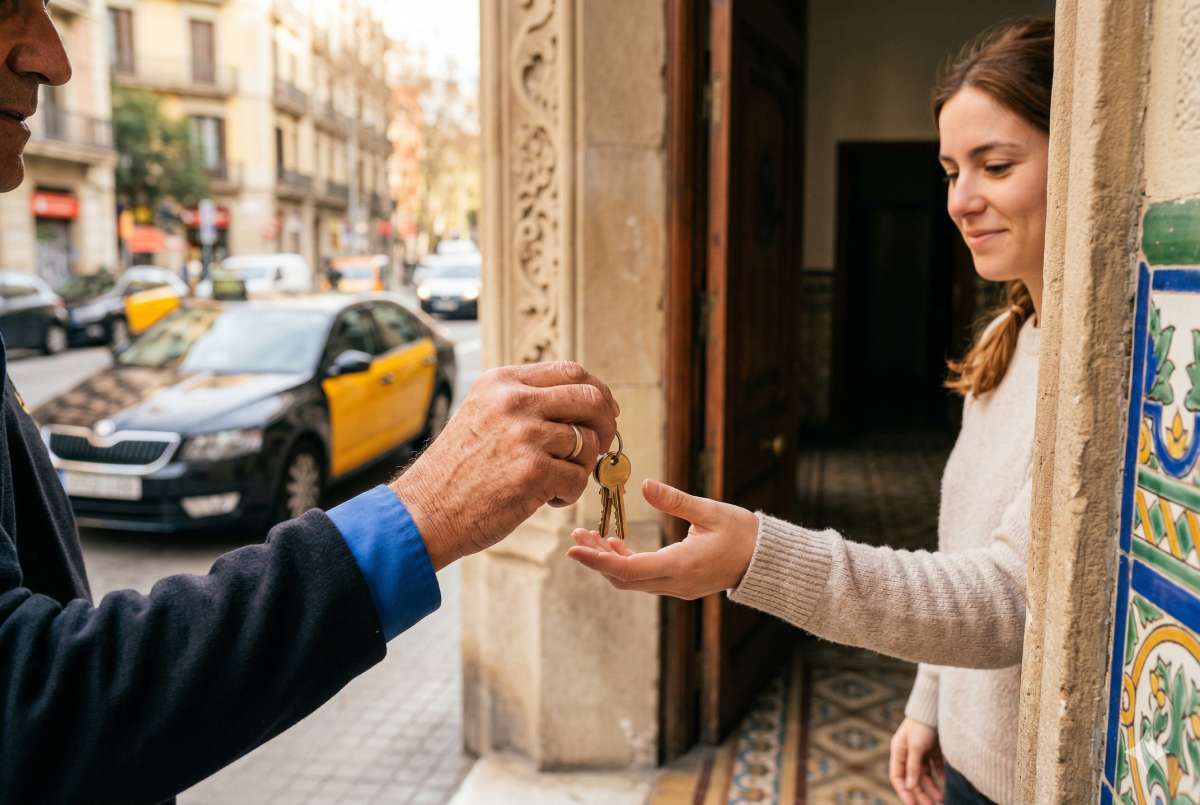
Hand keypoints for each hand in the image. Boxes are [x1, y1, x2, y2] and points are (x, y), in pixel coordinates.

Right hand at [391, 361, 618, 569]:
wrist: (425, 511)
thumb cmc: (458, 470)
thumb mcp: (484, 414)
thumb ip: (526, 402)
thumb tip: (588, 403)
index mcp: (503, 382)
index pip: (571, 371)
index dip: (598, 392)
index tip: (606, 411)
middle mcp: (514, 402)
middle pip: (590, 399)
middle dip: (606, 424)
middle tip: (600, 447)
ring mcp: (524, 435)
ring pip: (588, 443)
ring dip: (581, 468)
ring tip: (556, 482)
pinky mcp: (533, 472)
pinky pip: (578, 478)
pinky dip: (569, 494)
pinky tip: (547, 499)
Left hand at [565, 478, 757, 598]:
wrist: (767, 561)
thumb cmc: (743, 533)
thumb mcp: (710, 511)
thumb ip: (675, 500)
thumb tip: (644, 486)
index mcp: (680, 565)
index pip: (627, 569)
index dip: (597, 560)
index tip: (573, 550)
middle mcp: (675, 583)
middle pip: (623, 578)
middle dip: (596, 559)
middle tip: (576, 537)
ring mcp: (677, 587)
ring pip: (632, 580)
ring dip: (609, 560)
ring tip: (589, 537)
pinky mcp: (680, 584)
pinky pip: (644, 578)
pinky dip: (626, 562)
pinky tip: (615, 543)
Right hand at [889, 718, 943, 804]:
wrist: (935, 707)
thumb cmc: (922, 724)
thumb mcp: (915, 746)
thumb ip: (913, 767)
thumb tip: (909, 786)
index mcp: (898, 752)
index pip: (897, 777)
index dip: (904, 792)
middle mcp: (908, 754)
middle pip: (913, 779)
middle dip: (922, 794)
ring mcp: (921, 752)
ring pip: (925, 776)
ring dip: (932, 789)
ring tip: (941, 801)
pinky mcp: (933, 750)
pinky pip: (936, 768)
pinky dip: (940, 778)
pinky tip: (946, 787)